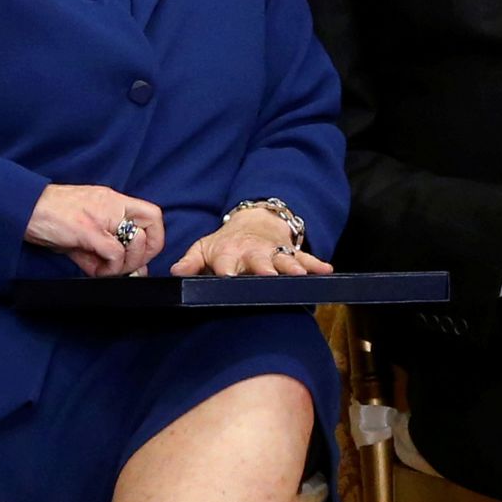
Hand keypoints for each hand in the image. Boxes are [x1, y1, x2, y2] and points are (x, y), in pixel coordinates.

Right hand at [25, 184, 164, 277]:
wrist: (23, 207)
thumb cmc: (50, 217)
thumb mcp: (81, 231)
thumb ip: (102, 250)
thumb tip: (120, 271)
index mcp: (113, 200)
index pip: (152, 214)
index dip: (154, 238)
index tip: (141, 255)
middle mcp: (112, 204)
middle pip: (153, 223)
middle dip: (147, 251)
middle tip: (129, 265)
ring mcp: (102, 216)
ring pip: (137, 240)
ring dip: (128, 263)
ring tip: (110, 269)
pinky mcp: (88, 230)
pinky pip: (114, 253)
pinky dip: (112, 268)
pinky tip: (99, 271)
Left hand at [170, 208, 332, 276]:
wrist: (256, 220)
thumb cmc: (226, 242)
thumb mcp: (204, 247)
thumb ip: (189, 262)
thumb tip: (174, 273)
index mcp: (229, 252)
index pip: (227, 264)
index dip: (227, 273)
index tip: (228, 280)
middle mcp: (253, 252)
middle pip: (259, 262)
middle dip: (264, 269)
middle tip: (269, 278)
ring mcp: (275, 251)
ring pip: (285, 259)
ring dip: (293, 266)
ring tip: (300, 275)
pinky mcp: (291, 252)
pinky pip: (306, 258)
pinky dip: (316, 264)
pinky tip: (327, 271)